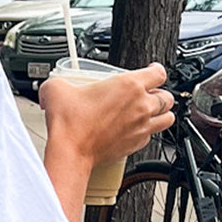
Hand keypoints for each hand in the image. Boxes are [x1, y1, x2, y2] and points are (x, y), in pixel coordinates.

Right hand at [38, 62, 175, 168]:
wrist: (70, 152)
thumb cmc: (69, 124)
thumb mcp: (56, 90)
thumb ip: (59, 82)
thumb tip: (53, 85)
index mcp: (129, 85)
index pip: (159, 73)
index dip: (156, 70)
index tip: (152, 71)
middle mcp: (141, 105)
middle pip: (167, 96)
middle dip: (160, 94)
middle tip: (148, 95)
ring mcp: (141, 126)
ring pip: (167, 118)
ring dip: (161, 114)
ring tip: (152, 113)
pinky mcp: (136, 145)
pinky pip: (151, 137)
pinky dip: (147, 133)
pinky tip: (135, 131)